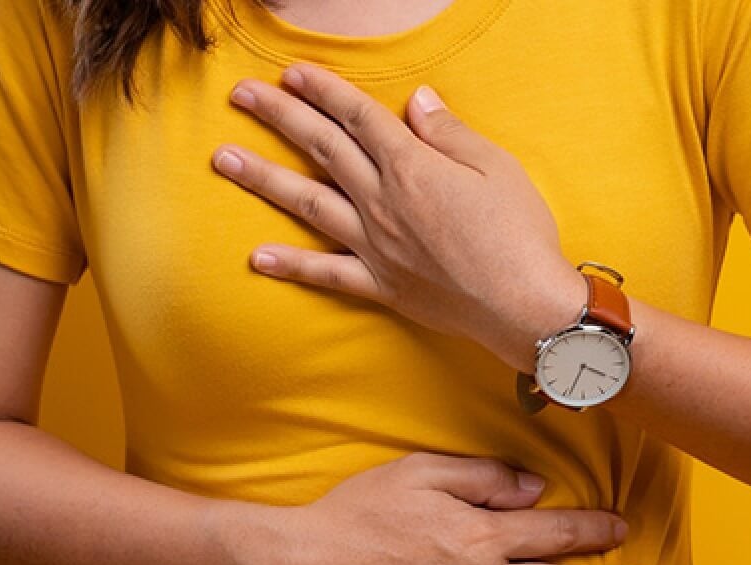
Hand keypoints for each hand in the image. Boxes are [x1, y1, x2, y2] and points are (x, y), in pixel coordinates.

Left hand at [213, 63, 587, 373]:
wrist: (525, 306)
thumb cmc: (520, 234)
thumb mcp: (496, 167)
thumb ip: (449, 133)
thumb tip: (417, 101)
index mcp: (412, 167)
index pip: (357, 117)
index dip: (323, 90)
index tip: (291, 73)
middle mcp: (383, 203)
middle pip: (322, 149)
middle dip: (279, 116)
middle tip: (241, 95)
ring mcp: (376, 246)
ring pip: (308, 204)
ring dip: (263, 179)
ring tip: (224, 160)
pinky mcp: (381, 285)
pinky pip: (326, 274)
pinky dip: (291, 266)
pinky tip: (257, 257)